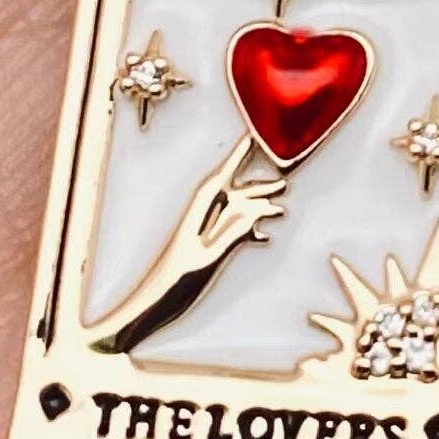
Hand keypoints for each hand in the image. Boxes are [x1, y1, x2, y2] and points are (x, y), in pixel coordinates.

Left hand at [82, 136, 287, 355]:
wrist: (154, 302)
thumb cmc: (176, 278)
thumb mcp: (210, 254)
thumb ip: (236, 229)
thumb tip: (258, 208)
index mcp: (201, 208)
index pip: (224, 173)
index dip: (240, 154)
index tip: (254, 136)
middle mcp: (204, 215)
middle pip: (237, 193)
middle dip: (260, 187)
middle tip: (284, 179)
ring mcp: (205, 231)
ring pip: (238, 213)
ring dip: (259, 210)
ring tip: (282, 209)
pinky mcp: (206, 247)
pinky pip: (234, 231)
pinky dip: (251, 231)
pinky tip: (265, 236)